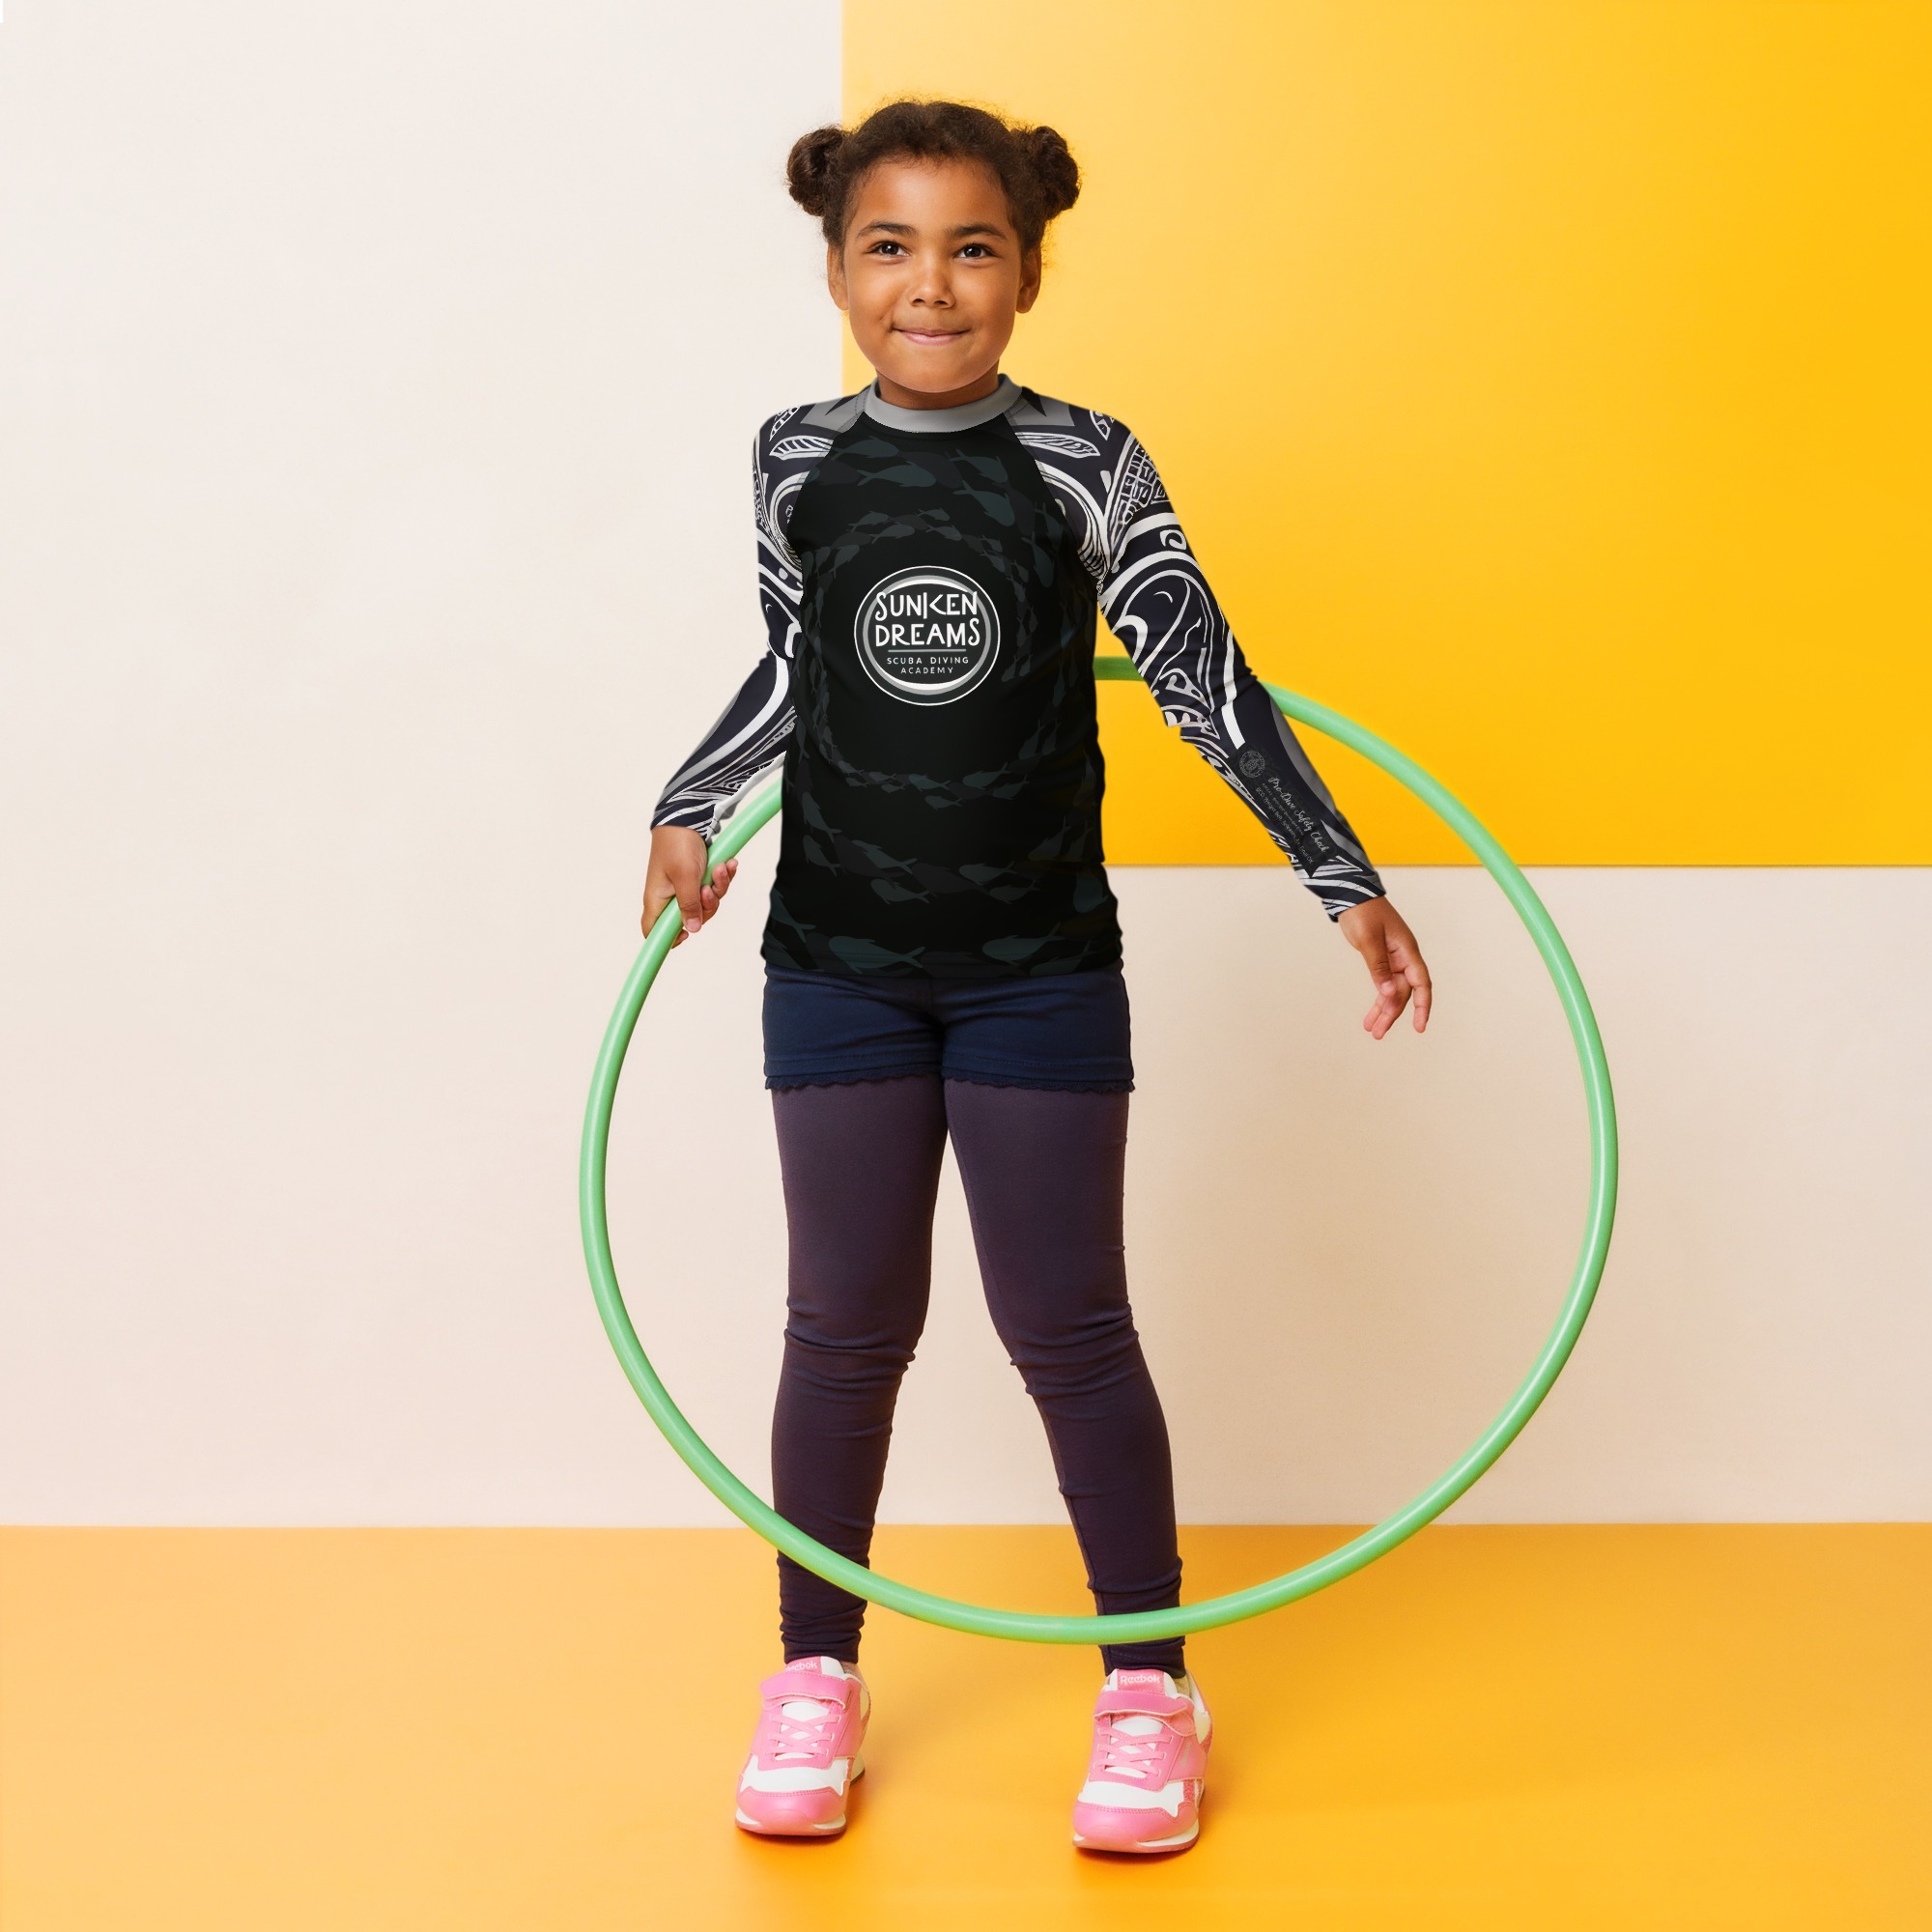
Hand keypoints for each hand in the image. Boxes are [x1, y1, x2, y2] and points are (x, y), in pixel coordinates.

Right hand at [642, 824, 737, 944]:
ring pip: (707, 902)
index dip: (668, 938)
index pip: (654, 930)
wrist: (689, 816)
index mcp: (657, 899)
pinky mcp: (698, 876)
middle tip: (708, 888)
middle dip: (707, 905)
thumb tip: (692, 929)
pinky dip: (722, 877)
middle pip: (691, 918)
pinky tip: (727, 864)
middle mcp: (670, 895)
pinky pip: (714, 886)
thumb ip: (689, 905)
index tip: (686, 935)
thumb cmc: (677, 843)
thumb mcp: (685, 877)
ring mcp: (685, 885)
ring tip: (719, 868)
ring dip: (718, 886)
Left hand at [1336, 897, 1431, 1039]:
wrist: (1351, 896)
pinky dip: (1377, 999)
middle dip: (1392, 1014)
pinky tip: (1370, 1015)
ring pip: (1392, 991)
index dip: (1422, 1006)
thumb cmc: (1363, 913)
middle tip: (1377, 1034)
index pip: (1421, 983)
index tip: (1419, 1027)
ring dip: (1383, 1011)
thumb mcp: (1369, 940)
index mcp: (1406, 951)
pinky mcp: (1381, 959)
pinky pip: (1382, 984)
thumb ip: (1378, 967)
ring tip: (1372, 1031)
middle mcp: (1403, 957)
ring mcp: (1393, 959)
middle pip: (1403, 992)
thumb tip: (1387, 993)